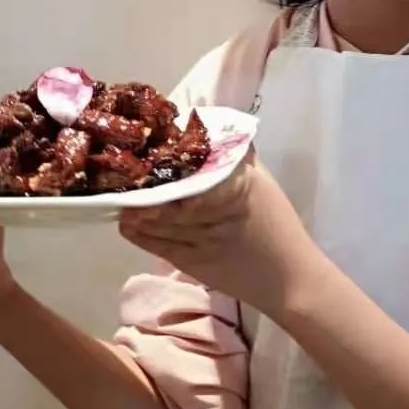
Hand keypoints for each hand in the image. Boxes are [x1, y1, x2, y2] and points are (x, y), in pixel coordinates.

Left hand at [118, 153, 319, 320]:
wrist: (290, 277)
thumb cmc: (277, 224)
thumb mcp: (263, 181)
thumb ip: (234, 157)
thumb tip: (208, 130)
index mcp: (236, 187)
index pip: (194, 170)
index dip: (167, 161)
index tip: (150, 148)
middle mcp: (216, 212)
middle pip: (171, 196)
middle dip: (143, 186)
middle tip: (121, 172)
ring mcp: (202, 240)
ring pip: (160, 221)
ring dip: (135, 210)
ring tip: (118, 197)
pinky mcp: (194, 263)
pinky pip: (160, 246)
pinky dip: (141, 234)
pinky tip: (127, 223)